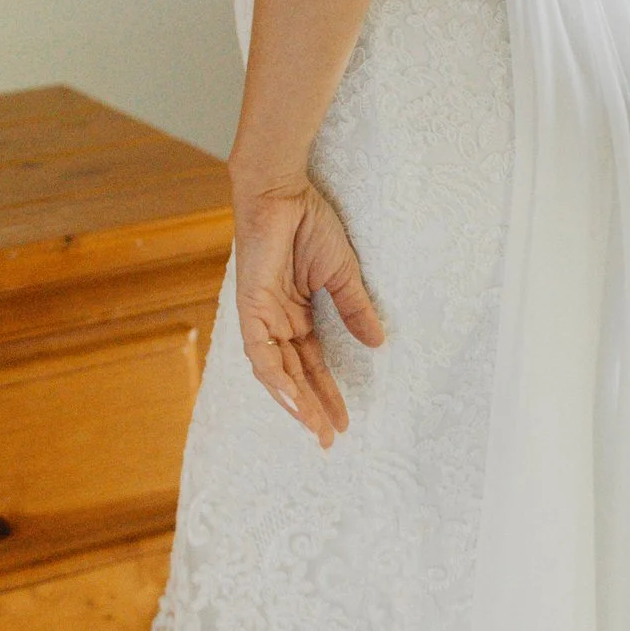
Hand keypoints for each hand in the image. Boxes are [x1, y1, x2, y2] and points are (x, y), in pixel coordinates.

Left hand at [232, 178, 383, 447]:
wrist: (283, 192)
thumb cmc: (308, 223)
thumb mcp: (342, 274)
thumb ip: (355, 310)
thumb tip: (377, 343)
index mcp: (294, 314)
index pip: (311, 364)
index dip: (327, 392)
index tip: (344, 421)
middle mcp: (275, 321)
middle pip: (294, 375)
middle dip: (312, 407)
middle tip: (329, 439)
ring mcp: (261, 315)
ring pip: (274, 372)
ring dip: (295, 401)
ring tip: (315, 428)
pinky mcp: (251, 306)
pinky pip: (260, 351)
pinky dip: (274, 377)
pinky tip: (291, 400)